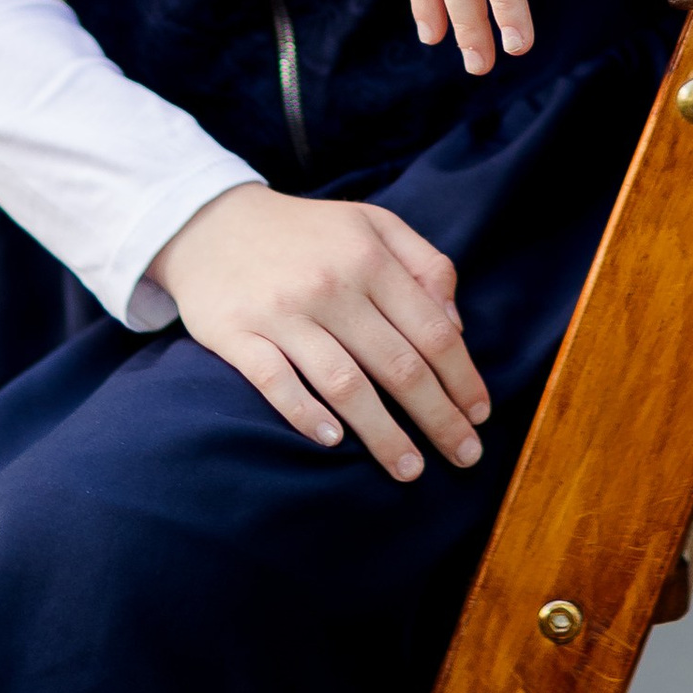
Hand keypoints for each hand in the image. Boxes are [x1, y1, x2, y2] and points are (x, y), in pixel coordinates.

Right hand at [149, 183, 489, 481]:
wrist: (212, 223)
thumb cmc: (308, 233)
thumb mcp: (374, 225)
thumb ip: (425, 264)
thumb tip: (456, 325)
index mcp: (370, 258)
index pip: (432, 331)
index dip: (462, 378)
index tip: (480, 415)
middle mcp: (331, 285)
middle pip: (398, 365)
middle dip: (438, 418)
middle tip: (464, 457)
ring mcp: (282, 312)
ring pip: (345, 384)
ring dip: (382, 434)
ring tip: (409, 470)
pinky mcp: (236, 333)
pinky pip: (275, 382)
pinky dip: (305, 414)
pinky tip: (332, 442)